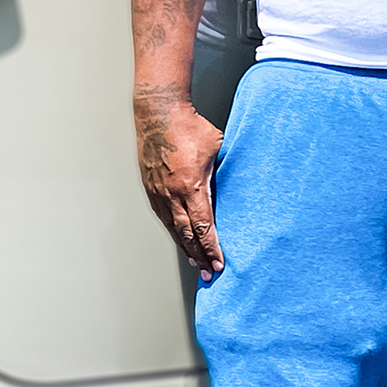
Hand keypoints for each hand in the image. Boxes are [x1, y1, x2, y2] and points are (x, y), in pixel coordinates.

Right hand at [133, 89, 224, 280]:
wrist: (158, 112)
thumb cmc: (189, 125)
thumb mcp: (217, 148)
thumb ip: (223, 172)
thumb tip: (235, 186)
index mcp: (191, 185)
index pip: (203, 227)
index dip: (212, 248)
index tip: (220, 263)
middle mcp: (172, 193)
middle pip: (187, 235)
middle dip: (200, 257)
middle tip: (209, 274)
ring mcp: (158, 192)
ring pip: (173, 229)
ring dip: (185, 249)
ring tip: (196, 264)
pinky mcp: (150, 187)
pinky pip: (163, 216)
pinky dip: (173, 232)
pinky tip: (179, 240)